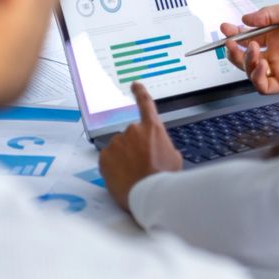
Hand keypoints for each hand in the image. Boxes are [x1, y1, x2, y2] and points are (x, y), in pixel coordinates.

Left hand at [99, 82, 182, 211]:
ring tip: (134, 175)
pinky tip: (123, 177)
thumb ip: (164, 146)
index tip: (135, 85)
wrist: (150, 194)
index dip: (140, 93)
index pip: (146, 104)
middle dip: (134, 149)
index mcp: (152, 128)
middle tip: (141, 166)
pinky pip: (108, 159)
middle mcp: (133, 130)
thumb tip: (161, 149)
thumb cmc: (164, 179)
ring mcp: (117, 142)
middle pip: (131, 136)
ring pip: (119, 149)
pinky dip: (113, 167)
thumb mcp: (174, 158)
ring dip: (124, 159)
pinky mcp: (105, 156)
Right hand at [221, 1, 278, 93]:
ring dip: (244, 62)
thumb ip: (267, 14)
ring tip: (253, 49)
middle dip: (233, 50)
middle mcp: (276, 53)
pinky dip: (256, 77)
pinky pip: (264, 86)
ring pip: (250, 72)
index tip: (225, 27)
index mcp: (275, 36)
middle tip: (231, 42)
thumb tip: (246, 19)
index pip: (248, 37)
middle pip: (244, 57)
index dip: (234, 34)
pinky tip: (260, 64)